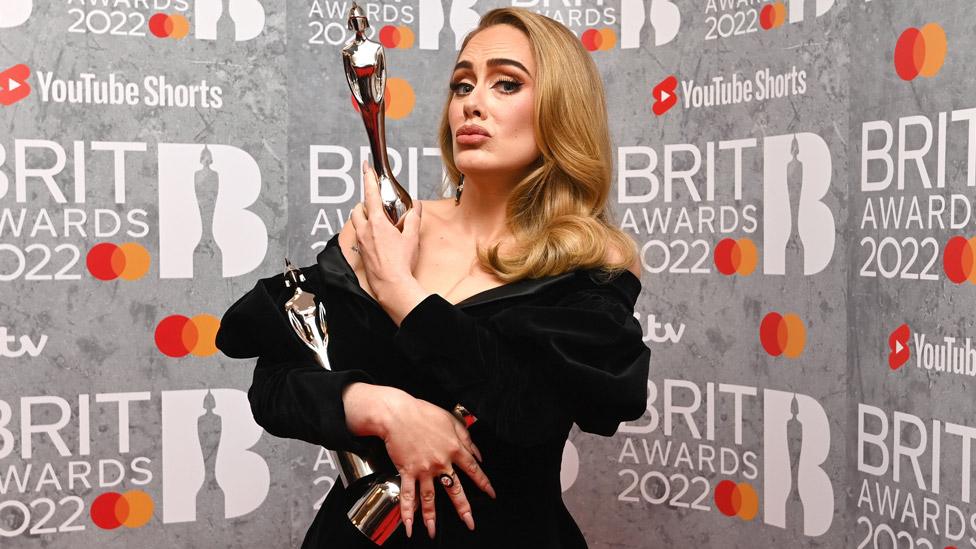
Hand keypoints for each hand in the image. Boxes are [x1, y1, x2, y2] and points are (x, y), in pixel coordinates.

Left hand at [348, 160, 422, 294]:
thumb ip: (413, 219)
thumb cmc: (400, 264)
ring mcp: (361, 242)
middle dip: (365, 203)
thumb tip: (416, 206)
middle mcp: (365, 231)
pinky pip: (359, 235)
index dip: (368, 179)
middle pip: (358, 209)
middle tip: (379, 205)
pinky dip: (365, 231)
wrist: (392, 285)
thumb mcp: (411, 237)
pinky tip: (378, 239)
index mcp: (377, 223)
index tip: (366, 168)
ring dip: (363, 217)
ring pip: (356, 222)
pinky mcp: (361, 252)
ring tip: (379, 222)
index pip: (370, 194)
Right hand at [381, 392, 495, 538]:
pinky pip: (408, 495)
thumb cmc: (423, 413)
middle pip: (454, 489)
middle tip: (469, 522)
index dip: (484, 483)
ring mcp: (423, 469)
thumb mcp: (451, 420)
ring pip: (430, 498)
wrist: (397, 413)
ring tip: (433, 531)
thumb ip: (467, 438)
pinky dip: (407, 512)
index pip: (473, 470)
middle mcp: (441, 462)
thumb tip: (479, 455)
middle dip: (463, 508)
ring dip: (431, 517)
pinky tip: (408, 525)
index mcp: (454, 448)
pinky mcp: (407, 471)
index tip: (491, 494)